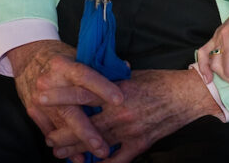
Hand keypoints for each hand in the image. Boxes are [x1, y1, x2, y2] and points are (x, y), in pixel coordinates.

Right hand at [7, 39, 123, 162]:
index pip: (86, 76)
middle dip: (88, 130)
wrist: (30, 56)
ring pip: (61, 125)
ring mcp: (39, 99)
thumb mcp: (79, 54)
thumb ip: (101, 65)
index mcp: (65, 66)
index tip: (119, 100)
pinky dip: (64, 145)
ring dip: (78, 143)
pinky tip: (77, 157)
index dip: (103, 88)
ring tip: (96, 154)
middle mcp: (50, 83)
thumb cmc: (62, 58)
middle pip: (71, 109)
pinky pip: (49, 132)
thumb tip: (127, 68)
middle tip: (103, 145)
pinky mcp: (33, 111)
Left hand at [45, 69, 218, 161]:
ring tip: (59, 153)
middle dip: (62, 131)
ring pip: (95, 143)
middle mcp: (120, 112)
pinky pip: (118, 159)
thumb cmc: (161, 81)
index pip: (82, 94)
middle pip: (84, 124)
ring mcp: (130, 130)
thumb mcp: (134, 75)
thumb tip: (94, 76)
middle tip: (47, 137)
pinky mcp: (140, 143)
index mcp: (117, 91)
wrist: (186, 95)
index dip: (60, 96)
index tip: (42, 97)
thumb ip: (113, 79)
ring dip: (75, 149)